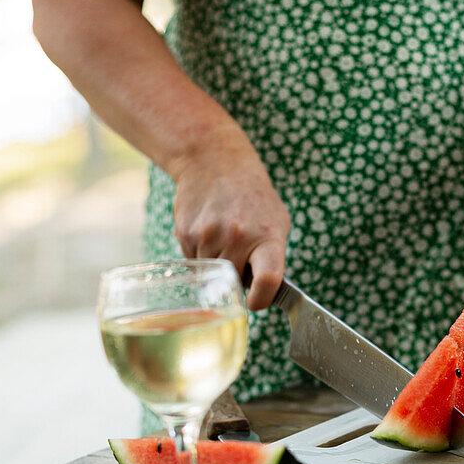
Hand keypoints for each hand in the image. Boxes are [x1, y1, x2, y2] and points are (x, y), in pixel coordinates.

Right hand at [171, 135, 290, 310]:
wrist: (215, 160)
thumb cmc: (253, 196)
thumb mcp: (277, 222)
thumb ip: (274, 257)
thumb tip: (267, 291)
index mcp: (267, 237)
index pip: (268, 280)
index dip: (261, 300)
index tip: (254, 303)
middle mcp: (238, 238)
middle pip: (234, 283)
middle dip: (237, 277)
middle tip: (241, 253)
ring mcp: (209, 236)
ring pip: (211, 275)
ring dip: (218, 266)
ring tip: (225, 236)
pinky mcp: (186, 234)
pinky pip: (194, 262)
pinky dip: (202, 253)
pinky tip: (209, 230)